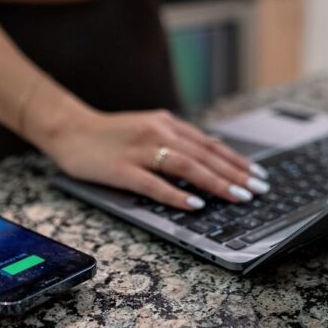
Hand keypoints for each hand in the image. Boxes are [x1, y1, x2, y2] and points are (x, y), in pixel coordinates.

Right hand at [42, 109, 270, 210]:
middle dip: (235, 174)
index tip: (258, 175)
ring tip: (238, 196)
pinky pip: (154, 184)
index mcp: (166, 124)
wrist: (69, 129)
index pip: (209, 144)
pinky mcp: (122, 169)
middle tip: (258, 190)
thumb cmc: (109, 134)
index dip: (236, 160)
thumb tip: (214, 150)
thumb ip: (178, 138)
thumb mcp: (148, 126)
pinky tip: (195, 203)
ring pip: (186, 166)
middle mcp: (158, 133)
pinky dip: (177, 193)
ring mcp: (140, 151)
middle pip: (204, 155)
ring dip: (215, 182)